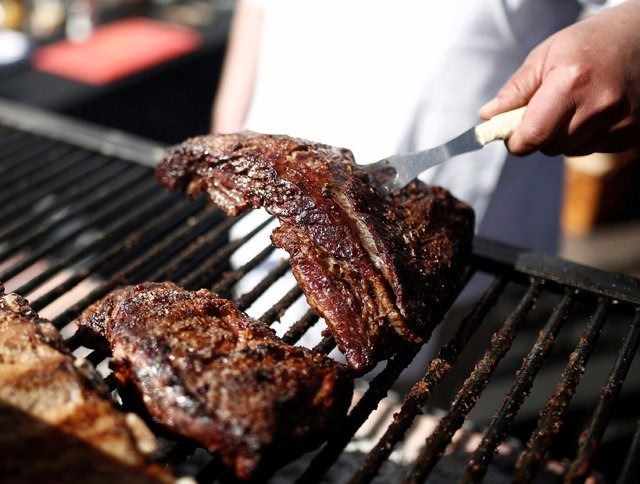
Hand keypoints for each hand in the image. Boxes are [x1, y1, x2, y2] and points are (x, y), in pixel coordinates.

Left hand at [479, 0, 639, 156]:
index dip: (516, 142)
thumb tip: (487, 117)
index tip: (510, 135)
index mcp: (572, 82)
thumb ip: (515, 90)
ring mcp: (621, 121)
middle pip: (550, 147)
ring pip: (570, 151)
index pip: (533, 135)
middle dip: (539, 135)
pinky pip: (593, 148)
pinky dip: (586, 136)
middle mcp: (600, 105)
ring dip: (563, 136)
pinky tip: (595, 110)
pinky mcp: (633, 133)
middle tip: (544, 110)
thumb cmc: (589, 43)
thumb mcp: (546, 55)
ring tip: (575, 104)